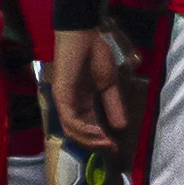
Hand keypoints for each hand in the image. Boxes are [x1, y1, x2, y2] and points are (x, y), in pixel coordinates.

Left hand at [51, 27, 129, 151]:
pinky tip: (98, 132)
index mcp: (81, 102)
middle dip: (95, 144)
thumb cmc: (95, 53)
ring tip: (106, 143)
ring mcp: (64, 101)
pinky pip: (70, 119)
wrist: (84, 34)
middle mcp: (70, 105)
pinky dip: (84, 129)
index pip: (88, 127)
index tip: (116, 148)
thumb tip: (121, 127)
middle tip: (112, 149)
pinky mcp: (61, 95)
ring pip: (73, 130)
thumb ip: (113, 105)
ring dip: (90, 139)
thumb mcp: (108, 84)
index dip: (100, 139)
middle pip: (79, 133)